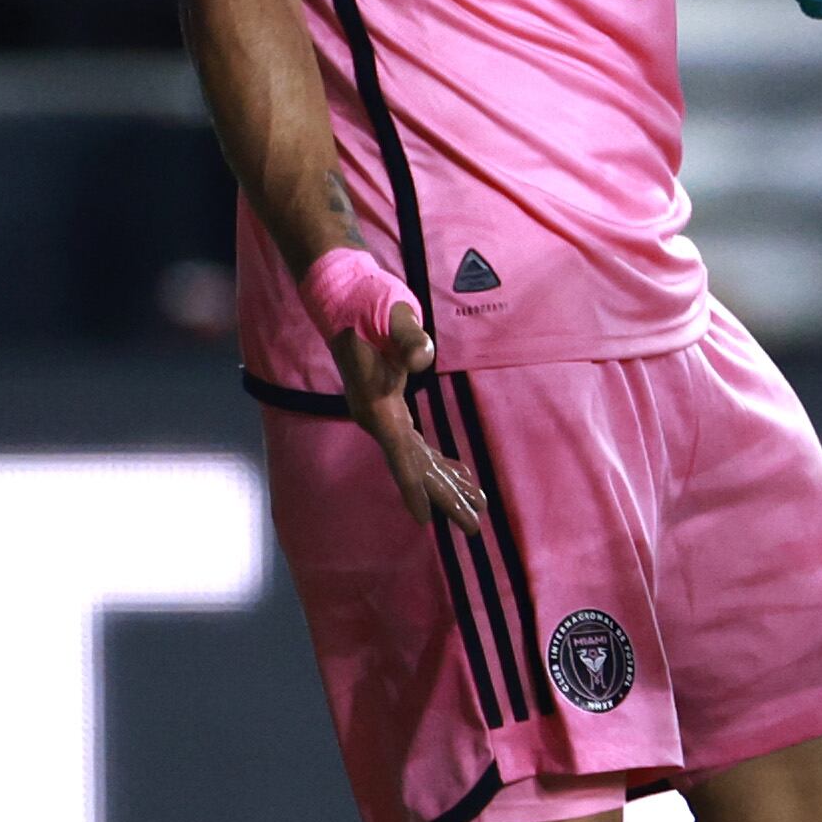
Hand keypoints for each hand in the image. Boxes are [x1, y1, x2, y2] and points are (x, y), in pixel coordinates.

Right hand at [335, 297, 488, 533]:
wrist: (344, 295)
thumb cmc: (370, 304)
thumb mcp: (395, 316)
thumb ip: (410, 338)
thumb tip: (424, 357)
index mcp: (377, 407)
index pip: (400, 456)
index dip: (414, 489)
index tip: (426, 520)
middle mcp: (376, 418)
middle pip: (414, 468)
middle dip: (444, 498)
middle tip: (475, 527)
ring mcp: (382, 414)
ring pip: (417, 460)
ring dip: (446, 484)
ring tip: (476, 508)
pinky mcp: (390, 405)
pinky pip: (416, 444)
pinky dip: (439, 461)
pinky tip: (459, 474)